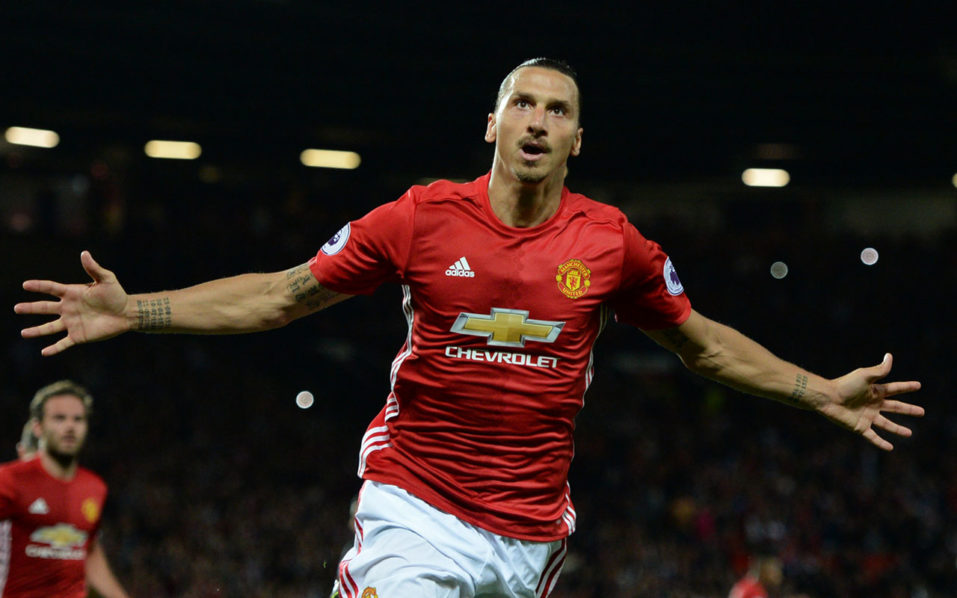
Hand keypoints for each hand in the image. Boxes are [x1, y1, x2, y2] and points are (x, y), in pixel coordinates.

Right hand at [14, 251, 130, 355]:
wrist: (127, 313)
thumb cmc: (117, 294)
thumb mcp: (106, 279)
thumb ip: (94, 268)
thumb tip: (84, 253)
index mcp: (72, 293)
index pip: (51, 288)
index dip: (39, 286)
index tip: (25, 285)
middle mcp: (68, 308)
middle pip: (45, 308)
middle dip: (30, 308)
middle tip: (16, 308)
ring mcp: (72, 323)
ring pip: (49, 328)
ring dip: (36, 331)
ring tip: (23, 333)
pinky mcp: (79, 336)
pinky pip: (63, 343)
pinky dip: (54, 348)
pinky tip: (44, 352)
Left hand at [820, 353, 923, 450]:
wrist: (828, 398)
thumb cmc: (845, 385)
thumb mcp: (865, 376)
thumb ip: (880, 370)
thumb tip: (890, 356)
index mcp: (874, 391)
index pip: (894, 389)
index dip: (906, 387)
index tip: (918, 385)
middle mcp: (872, 404)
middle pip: (895, 407)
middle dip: (908, 409)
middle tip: (922, 412)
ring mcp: (867, 416)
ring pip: (886, 424)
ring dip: (898, 429)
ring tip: (910, 433)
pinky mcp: (860, 427)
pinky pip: (873, 437)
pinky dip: (881, 443)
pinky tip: (890, 448)